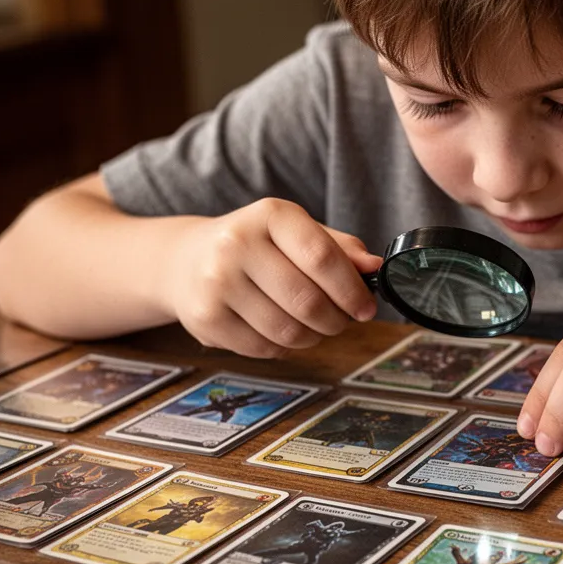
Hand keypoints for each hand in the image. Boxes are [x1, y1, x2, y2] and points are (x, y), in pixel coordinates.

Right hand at [162, 198, 379, 356]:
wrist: (187, 260)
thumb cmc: (258, 247)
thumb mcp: (298, 233)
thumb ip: (340, 249)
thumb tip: (375, 267)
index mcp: (270, 215)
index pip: (322, 257)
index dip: (352, 290)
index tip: (365, 308)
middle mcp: (237, 243)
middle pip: (307, 301)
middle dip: (336, 320)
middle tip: (341, 321)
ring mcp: (217, 282)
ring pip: (287, 331)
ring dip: (312, 337)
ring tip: (313, 326)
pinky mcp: (205, 318)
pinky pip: (264, 348)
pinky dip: (284, 348)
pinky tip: (281, 332)